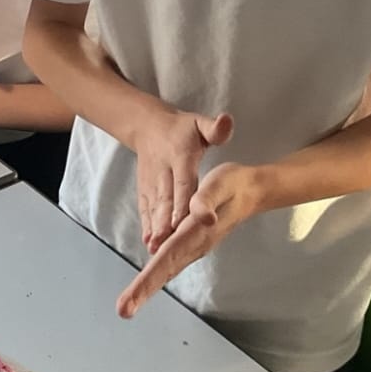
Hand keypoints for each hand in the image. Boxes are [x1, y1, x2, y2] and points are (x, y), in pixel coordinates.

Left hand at [117, 162, 261, 317]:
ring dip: (145, 289)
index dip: (148, 279)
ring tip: (126, 306)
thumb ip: (207, 199)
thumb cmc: (232, 185)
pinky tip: (142, 287)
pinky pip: (168, 264)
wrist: (250, 192)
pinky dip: (153, 278)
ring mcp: (193, 249)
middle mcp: (193, 246)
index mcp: (194, 233)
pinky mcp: (190, 246)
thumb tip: (204, 217)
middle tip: (123, 311)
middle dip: (142, 292)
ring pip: (165, 271)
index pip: (167, 258)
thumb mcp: (219, 184)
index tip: (132, 299)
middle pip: (164, 272)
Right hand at [132, 106, 234, 252]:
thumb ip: (214, 128)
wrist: (148, 126)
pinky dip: (146, 225)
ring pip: (154, 207)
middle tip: (168, 244)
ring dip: (155, 228)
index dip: (187, 201)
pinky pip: (145, 208)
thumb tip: (226, 123)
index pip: (184, 182)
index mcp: (181, 157)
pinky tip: (149, 242)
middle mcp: (164, 171)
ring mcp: (152, 181)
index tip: (190, 219)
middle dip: (166, 223)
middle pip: (166, 200)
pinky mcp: (144, 188)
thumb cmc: (182, 128)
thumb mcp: (199, 123)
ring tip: (157, 249)